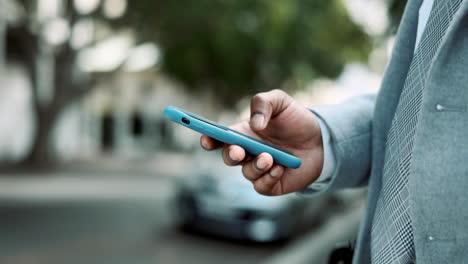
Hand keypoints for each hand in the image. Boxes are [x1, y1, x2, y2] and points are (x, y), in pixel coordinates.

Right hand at [200, 89, 324, 195]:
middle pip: (228, 157)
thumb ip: (263, 103)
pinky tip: (280, 168)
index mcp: (243, 132)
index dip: (209, 139)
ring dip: (255, 165)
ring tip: (270, 157)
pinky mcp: (271, 184)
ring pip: (246, 172)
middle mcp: (247, 152)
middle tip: (238, 151)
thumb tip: (254, 124)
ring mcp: (258, 169)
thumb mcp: (281, 101)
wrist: (321, 140)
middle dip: (230, 155)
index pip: (219, 137)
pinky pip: (261, 186)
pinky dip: (268, 178)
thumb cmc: (296, 120)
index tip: (206, 139)